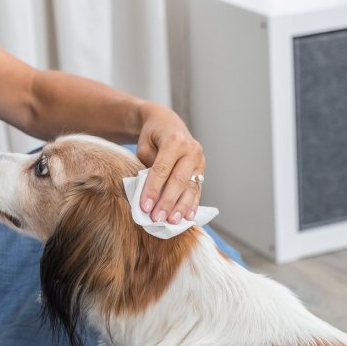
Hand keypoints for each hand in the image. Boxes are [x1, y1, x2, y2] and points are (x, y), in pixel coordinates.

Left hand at [135, 105, 204, 223]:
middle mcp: (191, 150)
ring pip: (191, 187)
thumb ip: (148, 167)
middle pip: (179, 180)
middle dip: (167, 202)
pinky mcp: (202, 170)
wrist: (167, 123)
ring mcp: (200, 161)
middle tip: (157, 219)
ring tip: (172, 222)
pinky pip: (198, 189)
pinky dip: (192, 204)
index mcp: (175, 140)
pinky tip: (187, 217)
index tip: (144, 207)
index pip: (162, 169)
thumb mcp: (144, 146)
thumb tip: (152, 195)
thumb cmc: (151, 136)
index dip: (153, 190)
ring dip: (181, 207)